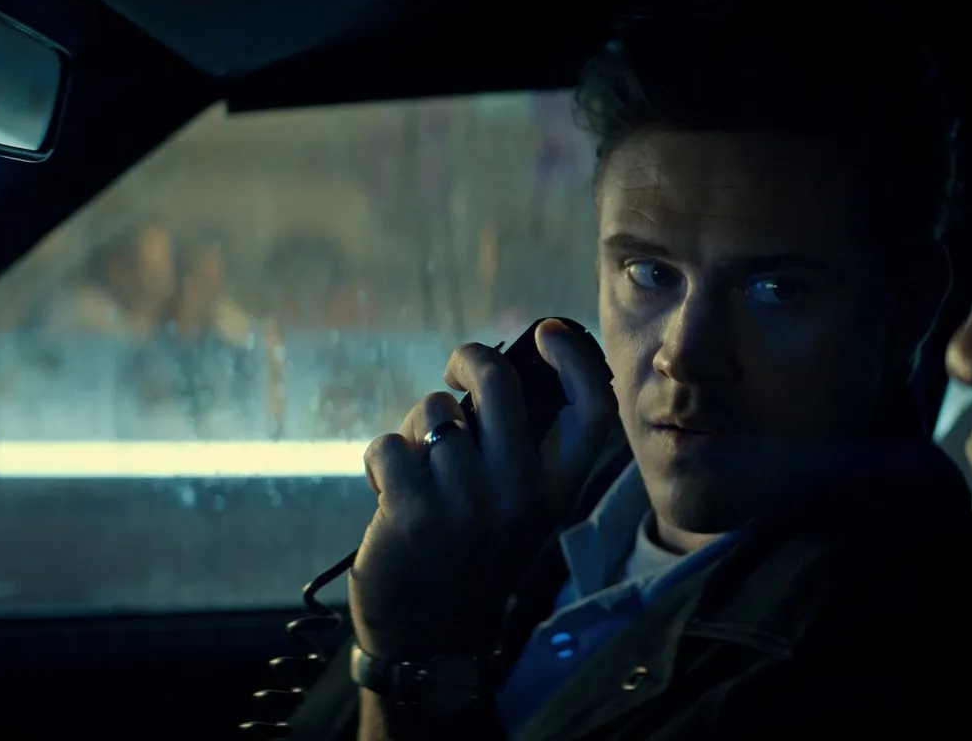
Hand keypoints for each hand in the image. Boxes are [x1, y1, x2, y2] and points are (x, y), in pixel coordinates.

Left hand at [349, 320, 616, 660]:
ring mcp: (467, 501)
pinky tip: (387, 491)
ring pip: (434, 413)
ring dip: (416, 429)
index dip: (575, 358)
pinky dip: (380, 459)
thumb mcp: (517, 511)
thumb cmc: (467, 556)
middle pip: (501, 384)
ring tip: (417, 468)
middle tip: (455, 371)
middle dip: (470, 359)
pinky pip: (390, 443)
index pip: (591, 410)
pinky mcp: (413, 509)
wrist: (425, 639)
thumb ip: (518, 450)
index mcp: (556, 492)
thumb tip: (493, 372)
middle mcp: (520, 494)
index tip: (548, 332)